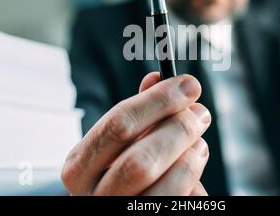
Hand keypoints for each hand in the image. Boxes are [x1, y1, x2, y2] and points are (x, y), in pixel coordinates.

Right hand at [61, 72, 210, 195]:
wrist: (126, 204)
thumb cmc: (125, 173)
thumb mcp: (124, 142)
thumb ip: (139, 112)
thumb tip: (157, 78)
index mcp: (80, 166)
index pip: (119, 125)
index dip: (159, 101)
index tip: (188, 85)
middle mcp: (93, 196)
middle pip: (141, 160)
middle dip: (178, 130)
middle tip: (200, 113)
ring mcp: (118, 214)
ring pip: (163, 188)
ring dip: (189, 159)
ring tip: (198, 144)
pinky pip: (176, 201)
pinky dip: (192, 181)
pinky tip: (192, 168)